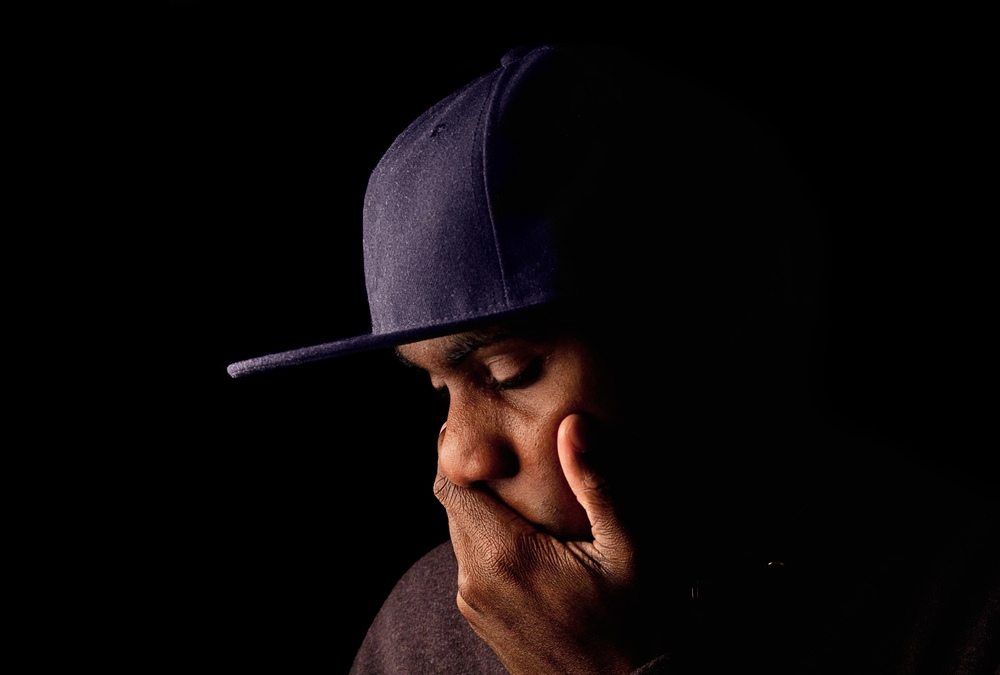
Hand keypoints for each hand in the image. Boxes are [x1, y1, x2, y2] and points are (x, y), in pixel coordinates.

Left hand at [434, 413, 670, 674]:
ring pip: (464, 537)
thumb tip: (573, 424)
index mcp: (503, 555)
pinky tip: (536, 543)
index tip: (494, 437)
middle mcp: (475, 582)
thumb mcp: (628, 548)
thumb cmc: (638, 623)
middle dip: (480, 482)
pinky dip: (493, 546)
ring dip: (488, 514)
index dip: (463, 454)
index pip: (449, 484)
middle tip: (519, 461)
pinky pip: (475, 567)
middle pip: (454, 508)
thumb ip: (596, 484)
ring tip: (530, 500)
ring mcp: (476, 608)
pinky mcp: (485, 624)